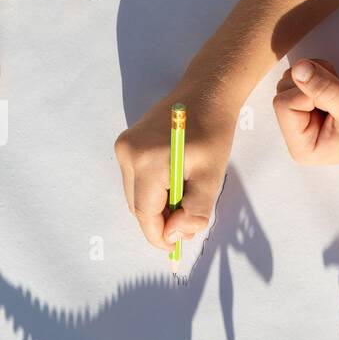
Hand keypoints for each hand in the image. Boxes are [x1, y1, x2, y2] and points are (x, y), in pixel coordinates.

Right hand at [114, 81, 238, 249]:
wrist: (205, 93)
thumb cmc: (213, 133)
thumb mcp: (212, 177)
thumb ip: (194, 211)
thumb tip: (174, 237)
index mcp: (147, 162)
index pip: (145, 214)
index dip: (159, 236)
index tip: (176, 246)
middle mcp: (127, 154)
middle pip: (137, 206)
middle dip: (160, 222)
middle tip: (188, 224)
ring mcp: (123, 148)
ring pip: (135, 195)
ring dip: (157, 206)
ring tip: (185, 200)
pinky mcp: (125, 144)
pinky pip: (135, 180)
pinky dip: (153, 190)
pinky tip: (175, 184)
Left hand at [273, 58, 338, 169]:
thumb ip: (323, 88)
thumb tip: (299, 67)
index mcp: (303, 147)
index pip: (282, 105)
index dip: (305, 93)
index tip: (335, 100)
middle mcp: (299, 135)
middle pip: (283, 91)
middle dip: (310, 82)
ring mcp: (306, 120)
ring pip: (293, 81)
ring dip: (317, 75)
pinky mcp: (316, 106)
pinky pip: (304, 78)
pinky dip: (321, 73)